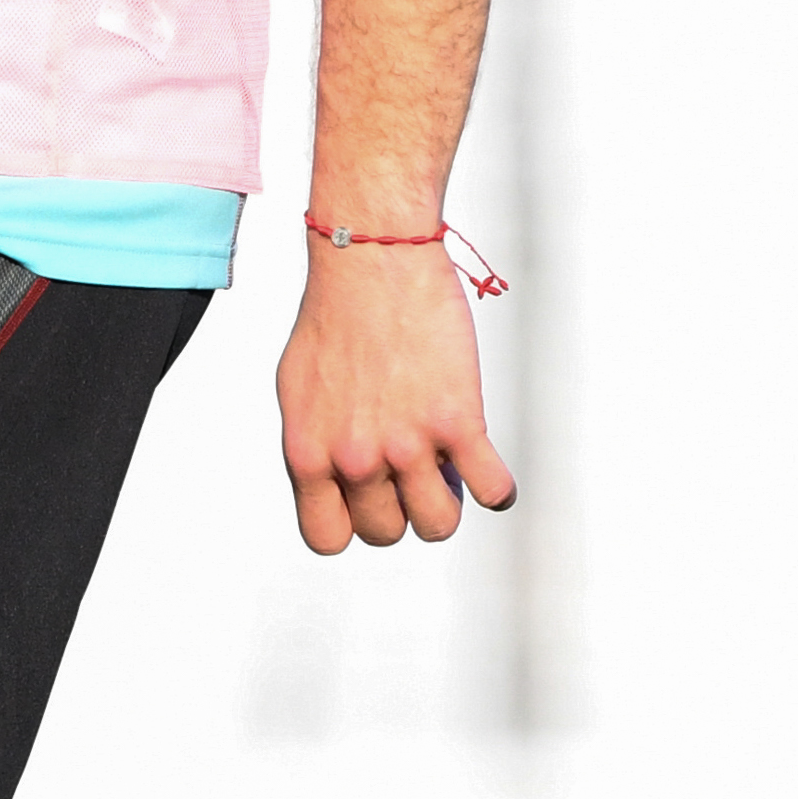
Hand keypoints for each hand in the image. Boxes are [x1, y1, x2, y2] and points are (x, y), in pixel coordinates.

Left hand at [275, 233, 516, 554]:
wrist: (371, 261)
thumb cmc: (335, 317)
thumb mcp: (300, 391)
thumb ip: (318, 442)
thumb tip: (337, 479)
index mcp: (309, 452)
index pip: (327, 537)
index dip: (352, 525)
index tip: (368, 504)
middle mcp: (355, 457)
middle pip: (387, 533)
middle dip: (401, 509)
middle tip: (411, 473)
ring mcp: (408, 443)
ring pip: (439, 525)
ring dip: (447, 504)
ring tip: (447, 472)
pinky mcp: (457, 421)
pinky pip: (491, 489)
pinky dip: (497, 488)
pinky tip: (488, 469)